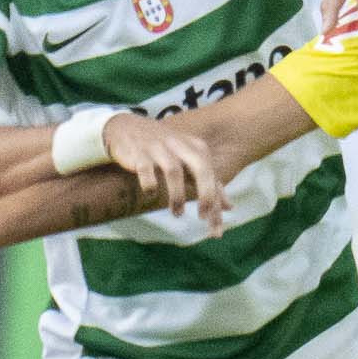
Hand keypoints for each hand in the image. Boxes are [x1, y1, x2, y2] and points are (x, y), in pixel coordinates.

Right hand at [104, 111, 224, 228]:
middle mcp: (180, 146)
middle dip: (206, 194)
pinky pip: (146, 170)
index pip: (212, 177)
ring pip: (173, 171)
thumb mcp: (190, 162)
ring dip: (177, 196)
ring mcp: (159, 148)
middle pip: (201, 169)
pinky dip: (150, 185)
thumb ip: (210, 183)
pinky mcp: (139, 152)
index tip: (216, 230)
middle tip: (203, 217)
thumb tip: (230, 207)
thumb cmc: (165, 150)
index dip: (216, 204)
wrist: (127, 128)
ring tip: (178, 214)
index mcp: (197, 148)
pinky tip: (150, 194)